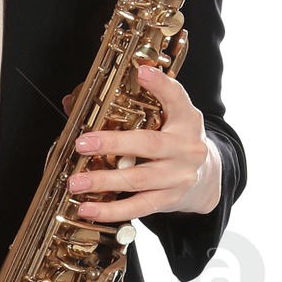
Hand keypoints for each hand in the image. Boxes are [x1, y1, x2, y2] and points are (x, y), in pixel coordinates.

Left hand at [61, 63, 221, 220]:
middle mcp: (186, 148)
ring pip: (139, 179)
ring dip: (104, 181)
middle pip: (149, 145)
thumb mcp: (169, 118)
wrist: (207, 178)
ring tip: (76, 182)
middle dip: (113, 144)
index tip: (142, 71)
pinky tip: (88, 208)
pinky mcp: (169, 199)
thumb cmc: (177, 141)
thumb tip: (74, 101)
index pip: (177, 98)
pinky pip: (138, 207)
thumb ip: (133, 106)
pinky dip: (111, 210)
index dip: (161, 85)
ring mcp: (179, 177)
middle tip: (83, 144)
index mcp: (186, 120)